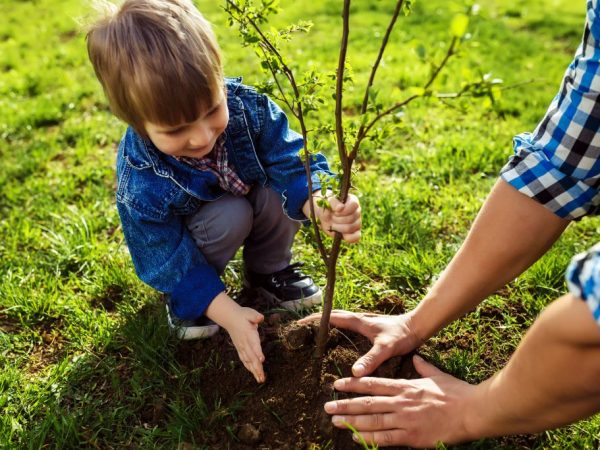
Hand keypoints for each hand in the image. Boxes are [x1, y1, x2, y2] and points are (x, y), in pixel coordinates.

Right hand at [223, 307, 265, 382]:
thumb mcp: (249, 313)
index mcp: (248, 334)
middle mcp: (244, 343)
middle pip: (251, 357)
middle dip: (257, 368)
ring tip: (260, 380)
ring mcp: (241, 347)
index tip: (262, 360)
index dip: (257, 352)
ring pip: (248, 361)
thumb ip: (255, 316)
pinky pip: (244, 360)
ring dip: (254, 371)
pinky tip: (254, 374)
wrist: (230, 318)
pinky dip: (249, 367)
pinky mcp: (240, 349)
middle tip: (262, 378)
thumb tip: (260, 318)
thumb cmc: (242, 315)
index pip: (253, 345)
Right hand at [298, 310, 421, 375]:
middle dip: (316, 320)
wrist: (417, 328)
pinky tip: (335, 341)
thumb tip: (354, 373)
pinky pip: (346, 327)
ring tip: (312, 334)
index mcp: (358, 321)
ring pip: (338, 321)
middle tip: (301, 329)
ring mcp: (363, 323)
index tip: (300, 324)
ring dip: (325, 324)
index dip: (315, 320)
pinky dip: (336, 329)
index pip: (331, 317)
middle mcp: (358, 320)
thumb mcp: (386, 348)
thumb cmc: (402, 335)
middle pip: (331, 317)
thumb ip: (371, 359)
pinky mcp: (367, 329)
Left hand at [303, 191, 361, 242]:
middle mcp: (357, 211)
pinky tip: (339, 233)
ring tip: (332, 224)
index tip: (335, 211)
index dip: (343, 210)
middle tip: (331, 218)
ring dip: (337, 227)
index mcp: (352, 200)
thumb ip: (332, 203)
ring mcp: (357, 222)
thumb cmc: (326, 206)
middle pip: (351, 218)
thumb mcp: (326, 202)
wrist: (324, 215)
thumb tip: (340, 208)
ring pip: (350, 228)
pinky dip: (347, 237)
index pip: (354, 205)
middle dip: (337, 219)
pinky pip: (356, 237)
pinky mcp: (355, 232)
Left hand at [324, 355, 477, 447]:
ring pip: (372, 421)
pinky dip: (369, 438)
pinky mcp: (411, 436)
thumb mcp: (436, 375)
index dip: (353, 384)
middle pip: (367, 403)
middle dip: (345, 404)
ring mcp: (405, 419)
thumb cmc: (455, 392)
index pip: (373, 384)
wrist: (471, 410)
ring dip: (351, 422)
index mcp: (405, 386)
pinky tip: (356, 439)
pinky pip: (385, 439)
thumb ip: (422, 367)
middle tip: (327, 406)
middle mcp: (401, 401)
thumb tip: (416, 358)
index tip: (338, 384)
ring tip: (335, 422)